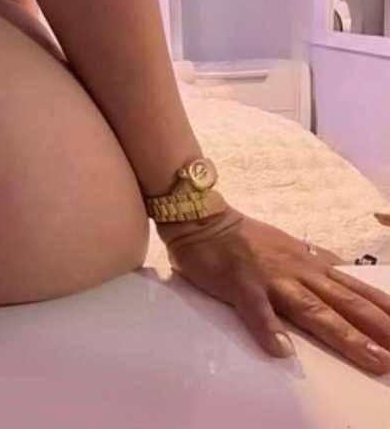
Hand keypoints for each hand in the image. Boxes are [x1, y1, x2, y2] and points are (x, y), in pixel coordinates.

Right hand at [159, 206, 389, 374]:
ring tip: (370, 357)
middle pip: (343, 302)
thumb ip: (314, 261)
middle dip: (376, 327)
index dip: (382, 309)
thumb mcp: (288, 245)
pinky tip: (281, 351)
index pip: (353, 289)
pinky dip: (269, 329)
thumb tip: (341, 272)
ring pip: (312, 309)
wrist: (202, 218)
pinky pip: (255, 310)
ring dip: (343, 334)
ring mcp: (270, 278)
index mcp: (308, 264)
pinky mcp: (240, 285)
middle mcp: (297, 271)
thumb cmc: (243, 236)